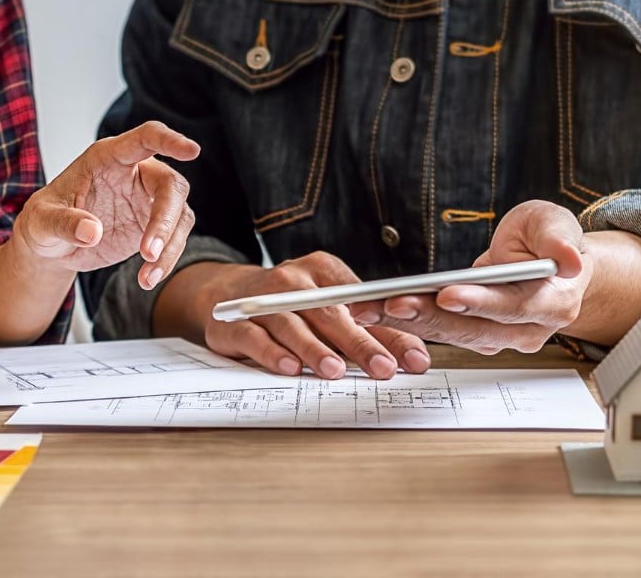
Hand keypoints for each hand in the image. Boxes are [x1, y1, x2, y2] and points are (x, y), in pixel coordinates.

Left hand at [12, 121, 200, 289]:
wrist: (51, 248)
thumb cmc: (43, 222)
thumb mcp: (41, 222)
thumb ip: (63, 223)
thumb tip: (90, 231)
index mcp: (106, 158)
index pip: (144, 138)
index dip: (169, 140)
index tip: (191, 150)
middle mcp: (133, 173)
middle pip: (170, 184)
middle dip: (165, 219)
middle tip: (148, 252)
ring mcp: (146, 199)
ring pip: (179, 214)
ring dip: (169, 246)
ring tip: (147, 276)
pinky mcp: (152, 225)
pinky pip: (174, 239)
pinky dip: (166, 260)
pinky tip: (148, 278)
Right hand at [187, 253, 429, 379]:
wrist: (226, 294)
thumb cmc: (289, 303)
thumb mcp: (328, 306)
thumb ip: (368, 328)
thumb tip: (412, 355)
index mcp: (323, 270)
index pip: (363, 302)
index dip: (390, 329)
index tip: (414, 357)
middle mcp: (293, 281)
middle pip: (330, 313)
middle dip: (360, 343)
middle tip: (383, 367)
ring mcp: (263, 299)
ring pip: (292, 324)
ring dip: (315, 349)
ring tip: (335, 371)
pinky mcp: (236, 321)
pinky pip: (256, 337)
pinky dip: (272, 353)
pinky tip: (289, 368)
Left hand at [354, 200, 589, 354]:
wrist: (547, 264)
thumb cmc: (546, 240)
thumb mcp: (553, 223)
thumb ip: (558, 237)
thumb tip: (569, 258)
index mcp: (554, 301)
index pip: (514, 306)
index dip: (480, 302)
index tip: (447, 294)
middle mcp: (527, 329)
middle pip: (474, 328)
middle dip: (429, 316)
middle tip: (391, 303)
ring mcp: (500, 338)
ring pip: (450, 333)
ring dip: (408, 322)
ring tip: (369, 308)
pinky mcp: (475, 338)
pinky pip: (439, 331)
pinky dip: (406, 321)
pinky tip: (374, 310)